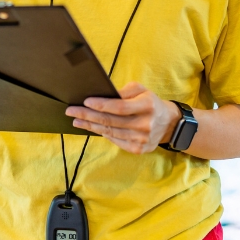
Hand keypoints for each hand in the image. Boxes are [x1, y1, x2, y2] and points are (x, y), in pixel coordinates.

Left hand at [65, 82, 180, 153]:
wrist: (168, 123)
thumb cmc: (150, 102)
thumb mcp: (141, 90)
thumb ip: (124, 92)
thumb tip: (103, 95)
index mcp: (147, 106)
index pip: (120, 107)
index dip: (101, 105)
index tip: (85, 101)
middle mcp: (145, 124)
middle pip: (111, 121)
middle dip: (88, 115)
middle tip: (71, 111)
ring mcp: (142, 139)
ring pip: (110, 132)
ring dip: (90, 126)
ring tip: (76, 120)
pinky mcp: (138, 149)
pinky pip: (115, 141)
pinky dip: (102, 134)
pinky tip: (91, 128)